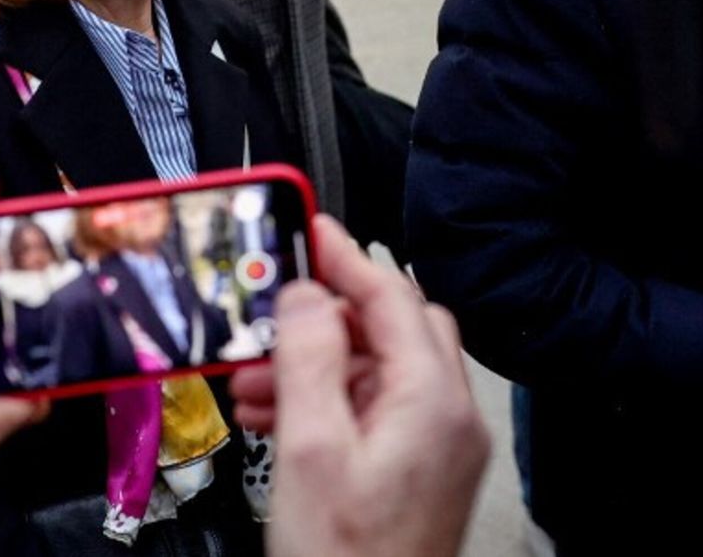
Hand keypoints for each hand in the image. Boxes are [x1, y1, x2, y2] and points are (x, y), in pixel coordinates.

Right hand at [231, 215, 490, 556]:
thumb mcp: (308, 449)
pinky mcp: (419, 472)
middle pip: (394, 328)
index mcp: (433, 402)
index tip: (308, 230)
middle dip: (327, 316)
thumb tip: (304, 292)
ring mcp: (438, 447)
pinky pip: (376, 409)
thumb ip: (308, 357)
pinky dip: (327, 400)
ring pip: (379, 369)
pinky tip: (275, 415)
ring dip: (317, 362)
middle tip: (274, 311)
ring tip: (253, 379)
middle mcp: (449, 418)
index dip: (345, 257)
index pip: (392, 298)